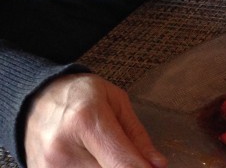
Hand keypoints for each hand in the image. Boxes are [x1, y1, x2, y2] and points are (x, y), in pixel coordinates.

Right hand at [24, 73, 166, 167]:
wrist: (37, 100)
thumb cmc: (80, 95)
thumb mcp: (116, 101)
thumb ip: (137, 136)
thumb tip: (158, 165)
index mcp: (86, 119)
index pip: (122, 164)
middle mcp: (63, 149)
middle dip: (125, 167)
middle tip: (125, 153)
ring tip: (104, 151)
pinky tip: (92, 159)